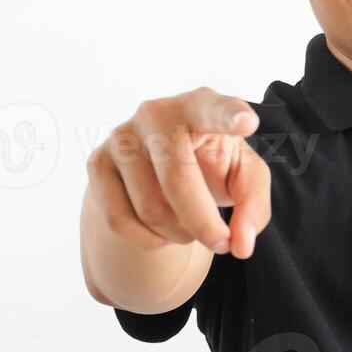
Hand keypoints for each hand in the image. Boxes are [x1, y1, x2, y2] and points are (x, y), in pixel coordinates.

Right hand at [88, 86, 269, 258]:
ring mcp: (121, 135)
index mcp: (202, 105)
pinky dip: (148, 239)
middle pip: (177, 180)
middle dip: (203, 224)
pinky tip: (162, 230)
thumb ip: (253, 207)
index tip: (247, 122)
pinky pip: (119, 219)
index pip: (214, 109)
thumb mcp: (244, 177)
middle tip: (221, 244)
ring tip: (189, 227)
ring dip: (179, 234)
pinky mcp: (97, 161)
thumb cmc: (213, 164)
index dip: (229, 116)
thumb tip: (241, 245)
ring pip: (150, 208)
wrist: (160, 164)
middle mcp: (157, 113)